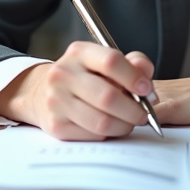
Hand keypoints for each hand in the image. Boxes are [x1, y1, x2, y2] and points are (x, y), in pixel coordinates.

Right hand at [0, 41, 155, 140]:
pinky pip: (92, 136)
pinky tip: (110, 126)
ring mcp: (57, 101)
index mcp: (78, 53)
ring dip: (123, 126)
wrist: (43, 92)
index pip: (111, 61)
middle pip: (108, 97)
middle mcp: (63, 74)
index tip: (146, 89)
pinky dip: (108, 134)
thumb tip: (146, 76)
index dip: (134, 77)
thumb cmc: (85, 76)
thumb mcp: (105, 61)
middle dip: (134, 109)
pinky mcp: (56, 126)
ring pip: (102, 122)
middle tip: (143, 114)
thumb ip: (132, 63)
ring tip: (129, 122)